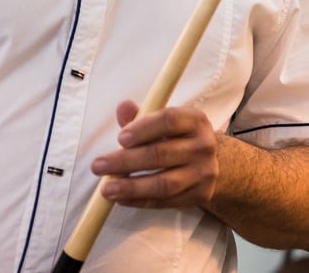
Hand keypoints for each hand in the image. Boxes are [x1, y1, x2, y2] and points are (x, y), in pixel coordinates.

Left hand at [91, 100, 218, 209]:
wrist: (210, 162)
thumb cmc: (178, 137)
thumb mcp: (164, 122)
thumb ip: (142, 115)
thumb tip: (123, 107)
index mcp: (195, 120)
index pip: (169, 120)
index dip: (142, 129)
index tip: (119, 139)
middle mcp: (204, 145)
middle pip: (161, 154)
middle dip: (125, 161)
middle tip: (98, 166)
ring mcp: (204, 172)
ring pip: (164, 183)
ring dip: (131, 187)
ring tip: (106, 190)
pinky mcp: (201, 195)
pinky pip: (165, 201)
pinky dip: (141, 201)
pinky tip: (121, 199)